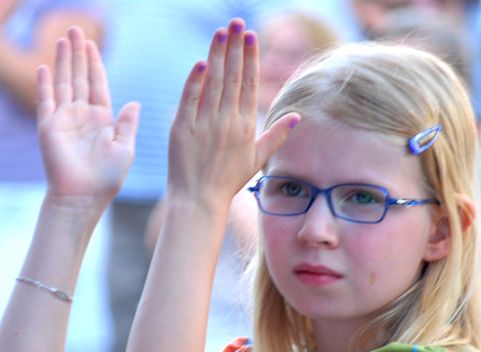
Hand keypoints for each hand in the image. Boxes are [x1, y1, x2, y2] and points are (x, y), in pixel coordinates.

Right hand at [37, 27, 139, 203]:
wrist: (82, 197)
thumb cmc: (106, 178)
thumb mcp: (124, 148)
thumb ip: (127, 124)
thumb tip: (134, 103)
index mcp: (101, 119)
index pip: (97, 83)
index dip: (95, 63)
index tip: (92, 43)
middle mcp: (81, 116)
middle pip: (79, 77)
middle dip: (78, 53)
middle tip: (75, 28)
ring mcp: (64, 120)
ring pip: (64, 83)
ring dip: (64, 61)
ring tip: (63, 38)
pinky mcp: (49, 127)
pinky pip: (46, 100)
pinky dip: (45, 84)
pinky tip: (45, 66)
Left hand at [167, 19, 297, 211]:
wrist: (199, 200)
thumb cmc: (228, 180)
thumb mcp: (257, 159)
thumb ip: (276, 135)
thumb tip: (297, 117)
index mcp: (245, 126)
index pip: (249, 84)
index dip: (250, 58)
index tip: (251, 36)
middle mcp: (226, 121)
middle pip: (232, 77)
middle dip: (235, 47)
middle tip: (237, 22)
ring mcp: (205, 124)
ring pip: (213, 83)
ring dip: (217, 55)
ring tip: (221, 32)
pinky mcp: (183, 128)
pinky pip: (190, 99)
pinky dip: (195, 80)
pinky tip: (201, 62)